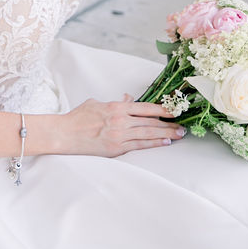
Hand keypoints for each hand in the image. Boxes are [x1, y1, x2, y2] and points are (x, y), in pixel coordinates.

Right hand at [61, 94, 185, 156]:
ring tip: (179, 135)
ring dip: (165, 134)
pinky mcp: (116, 149)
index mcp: (116, 107)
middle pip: (150, 122)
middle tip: (182, 126)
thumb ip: (115, 103)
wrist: (64, 134)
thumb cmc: (78, 118)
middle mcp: (120, 120)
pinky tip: (164, 143)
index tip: (174, 111)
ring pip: (147, 134)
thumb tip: (128, 99)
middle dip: (168, 124)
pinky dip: (153, 144)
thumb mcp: (97, 104)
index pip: (145, 107)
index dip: (162, 109)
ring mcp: (119, 135)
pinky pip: (139, 146)